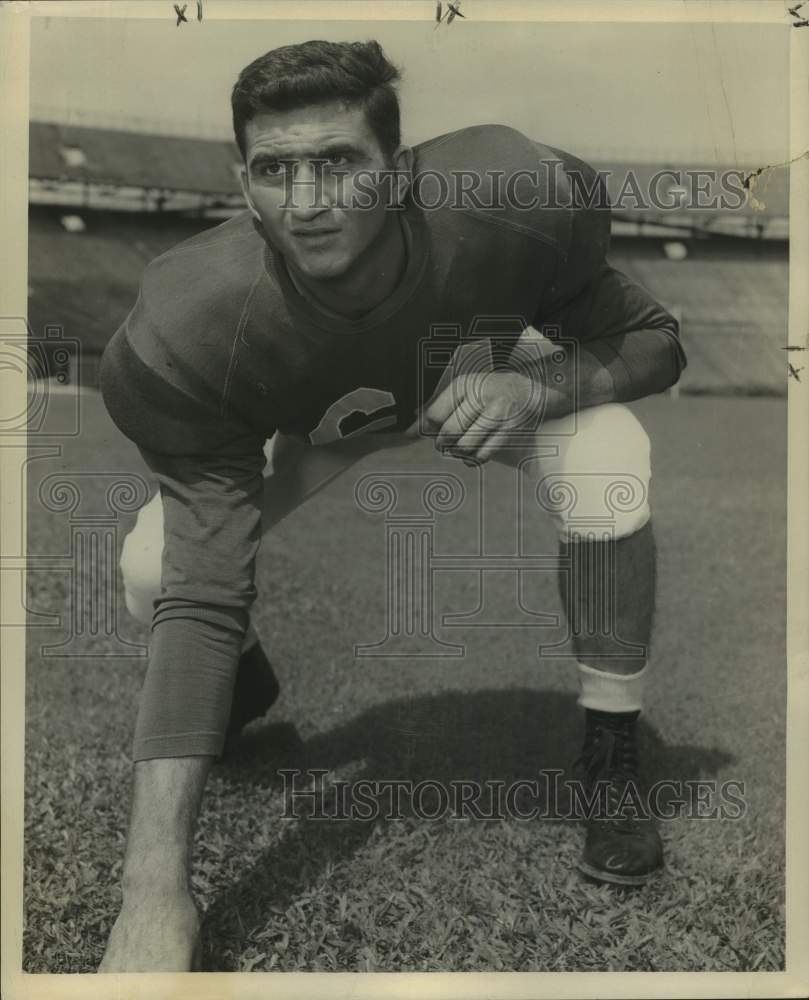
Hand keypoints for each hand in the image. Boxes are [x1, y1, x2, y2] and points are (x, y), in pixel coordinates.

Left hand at [406, 371, 564, 463]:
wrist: (531, 394)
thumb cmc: (490, 395)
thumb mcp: (464, 394)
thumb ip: (436, 410)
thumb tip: (408, 432)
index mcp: (466, 384)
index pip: (435, 414)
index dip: (429, 430)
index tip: (432, 434)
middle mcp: (481, 395)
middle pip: (449, 432)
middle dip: (444, 444)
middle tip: (446, 444)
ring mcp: (498, 413)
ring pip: (465, 445)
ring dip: (459, 453)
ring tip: (461, 448)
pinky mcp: (511, 430)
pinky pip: (483, 454)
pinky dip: (474, 459)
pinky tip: (474, 454)